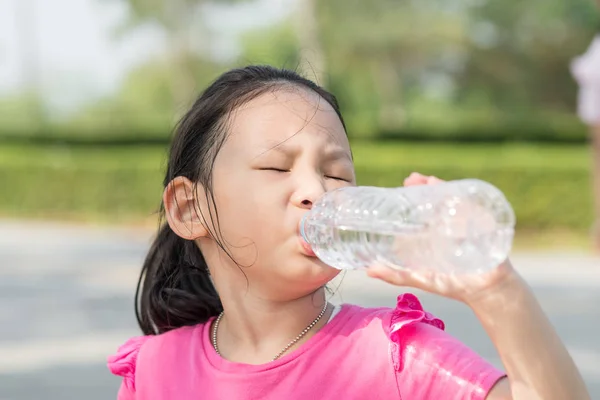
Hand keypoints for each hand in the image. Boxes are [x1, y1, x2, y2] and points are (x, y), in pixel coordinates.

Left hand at [366, 172, 518, 305]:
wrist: (485, 293)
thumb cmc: (452, 284)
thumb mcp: (419, 278)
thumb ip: (395, 274)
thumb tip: (368, 270)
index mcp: (434, 231)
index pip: (423, 206)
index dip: (413, 195)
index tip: (404, 185)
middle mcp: (450, 223)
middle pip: (437, 198)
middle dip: (425, 186)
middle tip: (412, 179)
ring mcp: (467, 223)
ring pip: (454, 200)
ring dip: (442, 188)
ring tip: (429, 181)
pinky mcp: (484, 228)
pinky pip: (476, 210)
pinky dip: (466, 201)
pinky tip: (457, 195)